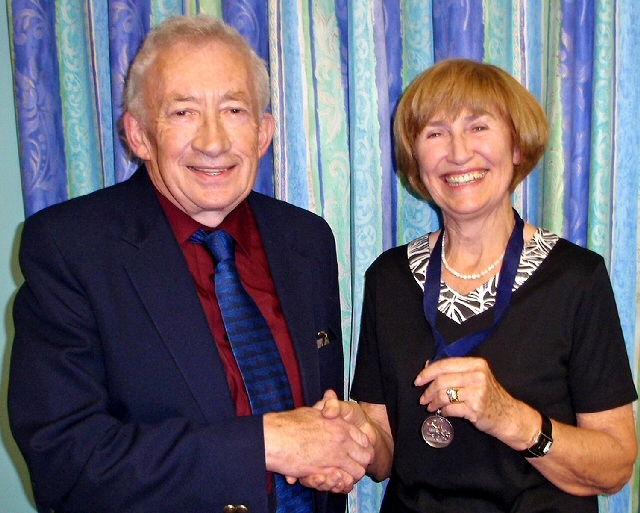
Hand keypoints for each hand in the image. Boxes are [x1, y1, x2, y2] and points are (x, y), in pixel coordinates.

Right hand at [264, 393, 373, 486]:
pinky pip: (344, 480)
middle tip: (349, 466)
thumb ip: (326, 405)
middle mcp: (341, 438)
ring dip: (351, 474)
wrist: (273, 437)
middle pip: (365, 455)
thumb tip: (331, 394)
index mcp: (339, 423)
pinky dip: (340, 483)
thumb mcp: (312, 410)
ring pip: (358, 471)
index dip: (361, 447)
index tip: (354, 452)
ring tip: (340, 475)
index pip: (363, 438)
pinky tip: (331, 479)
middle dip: (359, 462)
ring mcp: (335, 454)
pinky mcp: (326, 469)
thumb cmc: (288, 424)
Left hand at [414, 357, 535, 444]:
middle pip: (441, 380)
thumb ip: (454, 370)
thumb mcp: (476, 377)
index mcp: (476, 364)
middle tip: (422, 399)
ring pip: (444, 395)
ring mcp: (477, 392)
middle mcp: (477, 376)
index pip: (445, 364)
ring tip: (431, 406)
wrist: (509, 416)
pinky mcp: (475, 408)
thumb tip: (427, 365)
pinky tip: (443, 412)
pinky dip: (443, 411)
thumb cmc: (489, 395)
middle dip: (428, 390)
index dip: (427, 372)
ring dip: (433, 402)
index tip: (418, 381)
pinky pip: (450, 408)